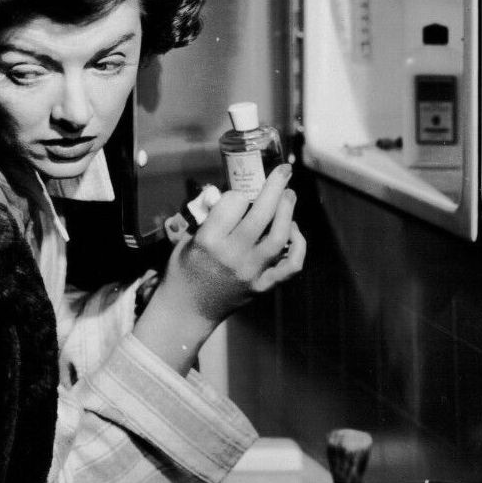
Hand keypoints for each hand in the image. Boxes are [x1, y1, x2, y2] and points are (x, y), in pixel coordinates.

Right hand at [168, 165, 305, 323]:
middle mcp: (233, 255)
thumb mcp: (186, 239)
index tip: (237, 193)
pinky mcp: (264, 286)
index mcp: (209, 241)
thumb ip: (206, 217)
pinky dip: (298, 246)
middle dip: (275, 187)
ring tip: (289, 195)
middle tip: (283, 173)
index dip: (237, 193)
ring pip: (279, 237)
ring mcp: (252, 272)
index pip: (233, 203)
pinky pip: (290, 266)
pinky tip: (293, 231)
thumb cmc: (183, 270)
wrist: (188, 309)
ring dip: (287, 212)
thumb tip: (224, 194)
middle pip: (261, 214)